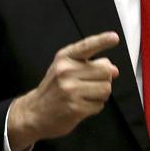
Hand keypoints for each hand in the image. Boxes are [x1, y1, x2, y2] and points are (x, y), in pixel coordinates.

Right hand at [7, 31, 119, 150]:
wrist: (34, 113)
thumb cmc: (54, 89)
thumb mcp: (65, 69)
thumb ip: (90, 65)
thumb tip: (114, 70)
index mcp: (65, 58)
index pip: (87, 46)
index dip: (102, 41)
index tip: (114, 37)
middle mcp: (66, 71)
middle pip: (105, 71)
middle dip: (105, 79)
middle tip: (92, 85)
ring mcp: (70, 90)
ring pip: (106, 88)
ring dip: (101, 94)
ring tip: (86, 96)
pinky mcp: (75, 108)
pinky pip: (100, 105)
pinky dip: (95, 107)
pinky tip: (82, 106)